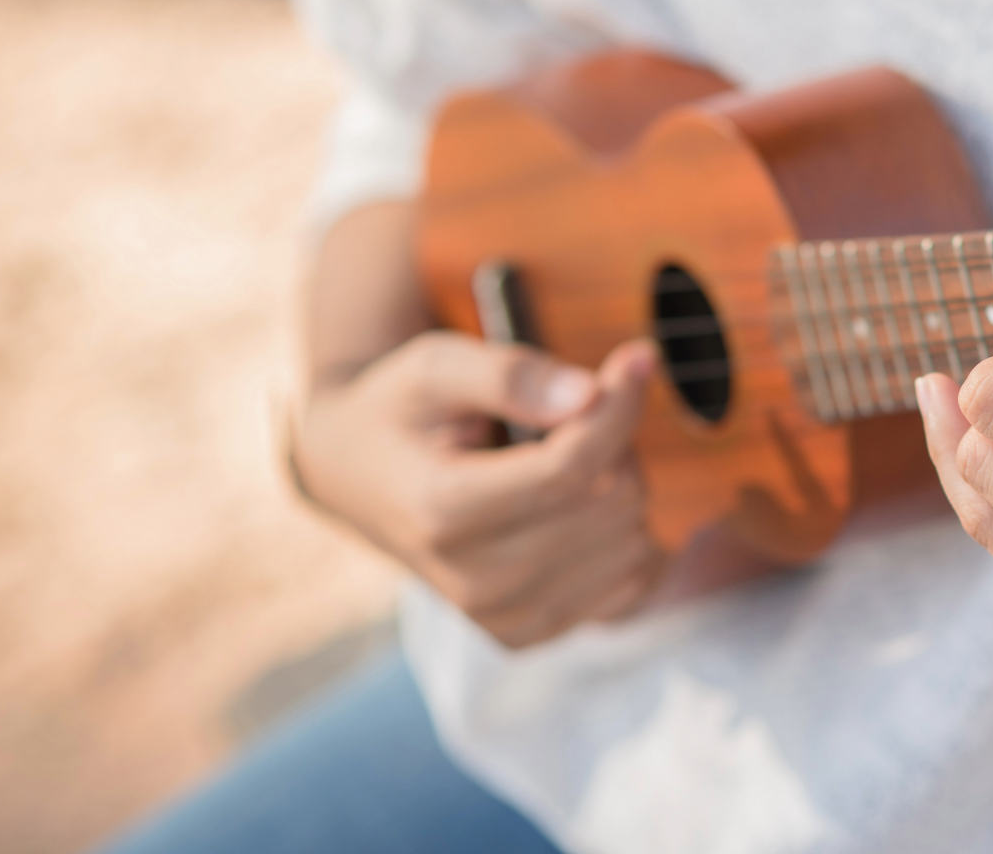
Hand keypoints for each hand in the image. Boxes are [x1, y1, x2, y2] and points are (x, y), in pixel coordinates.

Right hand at [292, 333, 665, 647]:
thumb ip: (508, 374)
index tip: (636, 359)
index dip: (618, 407)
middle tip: (571, 415)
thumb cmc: (402, 411)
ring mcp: (504, 618)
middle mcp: (474, 581)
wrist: (356, 478)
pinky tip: (577, 506)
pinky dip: (622, 533)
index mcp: (443, 510)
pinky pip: (633, 580)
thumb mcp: (434, 366)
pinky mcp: (531, 634)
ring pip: (632, 539)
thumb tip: (588, 395)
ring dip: (620, 485)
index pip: (571, 467)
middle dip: (613, 441)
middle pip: (610, 500)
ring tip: (564, 461)